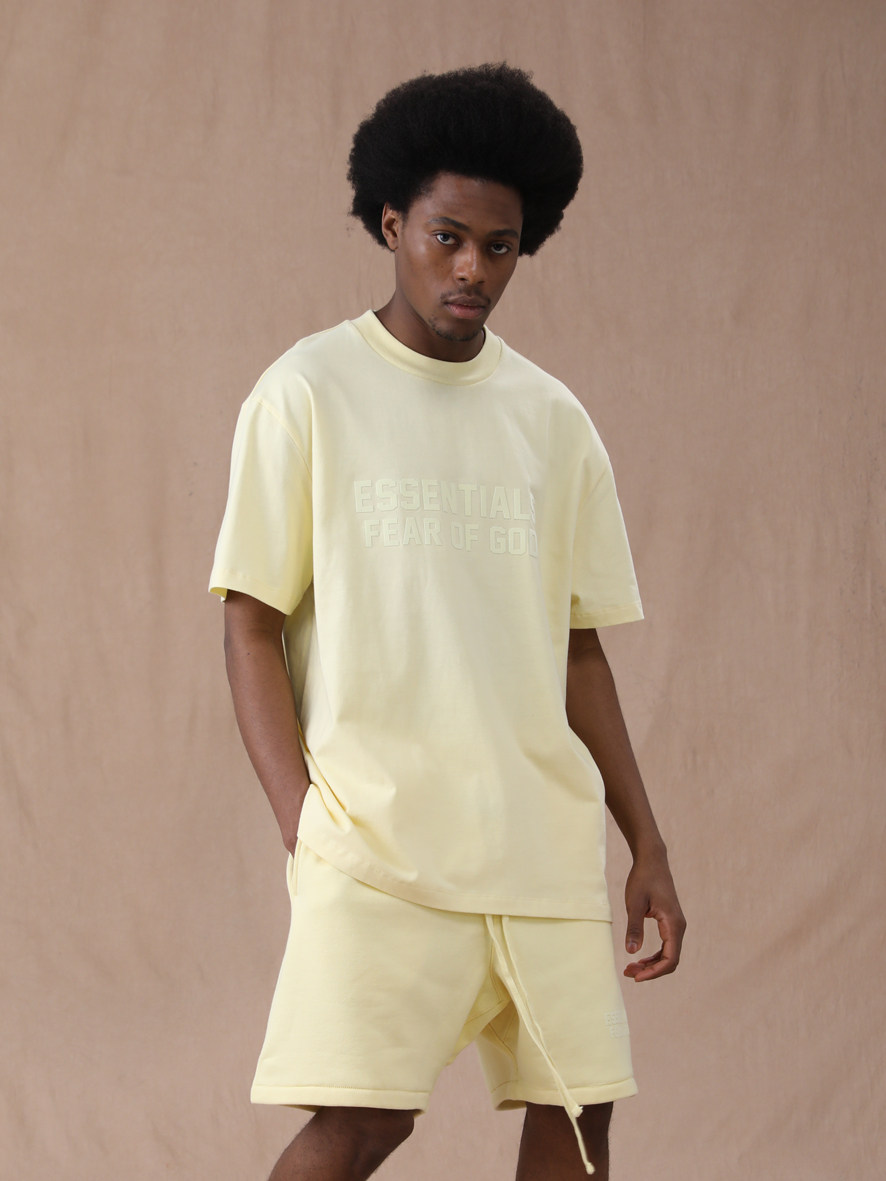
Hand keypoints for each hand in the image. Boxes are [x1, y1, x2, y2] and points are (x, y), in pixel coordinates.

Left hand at [622, 850, 685, 981]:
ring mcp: (675, 925)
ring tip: (631, 969)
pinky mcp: (670, 922)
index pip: (670, 959)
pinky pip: (666, 946)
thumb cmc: (642, 879)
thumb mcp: (634, 903)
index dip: (654, 972)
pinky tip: (639, 958)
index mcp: (673, 924)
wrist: (652, 860)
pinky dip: (653, 956)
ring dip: (651, 965)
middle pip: (670, 961)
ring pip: (668, 955)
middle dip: (650, 971)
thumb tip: (631, 952)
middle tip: (628, 973)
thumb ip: (634, 928)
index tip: (636, 977)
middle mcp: (678, 927)